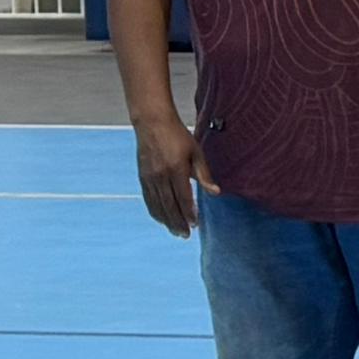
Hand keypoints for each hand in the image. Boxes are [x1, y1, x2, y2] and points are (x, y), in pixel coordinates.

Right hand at [130, 108, 209, 236]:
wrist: (152, 123)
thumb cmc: (178, 136)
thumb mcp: (196, 152)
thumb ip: (204, 174)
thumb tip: (215, 192)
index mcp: (175, 169)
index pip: (183, 197)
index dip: (189, 212)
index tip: (195, 224)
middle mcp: (160, 176)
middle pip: (169, 205)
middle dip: (177, 222)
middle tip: (185, 235)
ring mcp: (149, 177)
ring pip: (157, 204)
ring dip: (166, 220)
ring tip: (175, 232)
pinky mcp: (142, 176)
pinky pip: (148, 198)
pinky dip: (155, 210)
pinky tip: (161, 218)